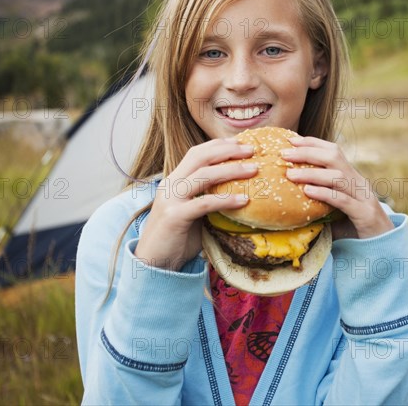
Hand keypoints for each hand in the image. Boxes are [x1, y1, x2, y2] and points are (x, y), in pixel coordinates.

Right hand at [135, 138, 257, 270]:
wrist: (153, 263)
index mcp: (174, 180)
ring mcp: (171, 199)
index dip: (218, 145)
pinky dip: (226, 200)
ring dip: (231, 170)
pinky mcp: (175, 216)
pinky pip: (204, 203)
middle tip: (252, 150)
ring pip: (204, 175)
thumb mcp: (191, 211)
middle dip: (227, 150)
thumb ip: (204, 197)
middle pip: (200, 157)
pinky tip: (244, 200)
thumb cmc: (177, 238)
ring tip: (253, 170)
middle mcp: (170, 184)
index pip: (196, 153)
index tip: (240, 143)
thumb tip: (235, 191)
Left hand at [281, 136, 393, 239]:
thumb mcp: (334, 207)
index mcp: (351, 176)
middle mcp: (358, 182)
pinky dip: (324, 193)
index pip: (333, 150)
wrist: (384, 247)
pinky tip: (308, 192)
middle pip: (334, 157)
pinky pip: (343, 200)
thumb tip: (286, 192)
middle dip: (307, 152)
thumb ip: (317, 197)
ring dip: (311, 173)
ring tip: (290, 174)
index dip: (312, 142)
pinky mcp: (365, 215)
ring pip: (337, 177)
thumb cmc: (353, 226)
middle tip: (284, 154)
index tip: (290, 140)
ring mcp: (363, 197)